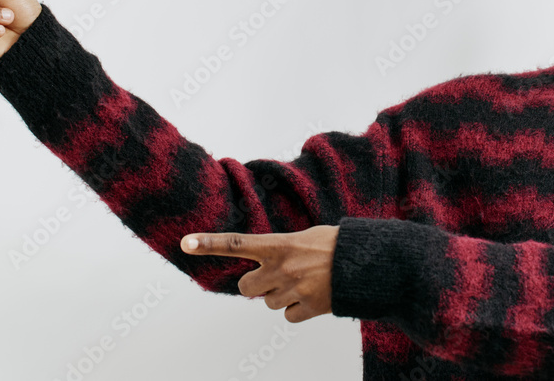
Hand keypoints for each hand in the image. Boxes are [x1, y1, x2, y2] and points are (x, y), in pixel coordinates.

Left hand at [181, 225, 339, 323]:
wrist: (367, 262)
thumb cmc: (336, 245)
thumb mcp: (305, 236)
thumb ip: (280, 248)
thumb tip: (267, 264)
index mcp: (279, 244)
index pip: (237, 243)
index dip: (209, 243)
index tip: (186, 242)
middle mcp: (281, 268)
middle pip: (246, 287)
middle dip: (256, 284)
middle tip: (275, 276)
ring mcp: (293, 289)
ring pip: (269, 303)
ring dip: (280, 296)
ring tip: (304, 282)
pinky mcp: (308, 308)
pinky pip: (288, 316)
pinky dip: (296, 310)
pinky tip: (312, 297)